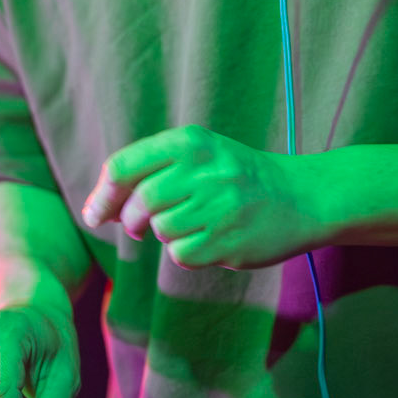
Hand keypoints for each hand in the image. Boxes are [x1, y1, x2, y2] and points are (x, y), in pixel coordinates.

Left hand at [81, 125, 329, 268]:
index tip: (94, 213)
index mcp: (192, 142)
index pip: (123, 166)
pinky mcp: (228, 241)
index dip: (102, 194)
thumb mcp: (200, 156)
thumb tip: (98, 206)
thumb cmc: (237, 178)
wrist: (302, 198)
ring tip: (190, 224)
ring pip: (160, 230)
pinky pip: (182, 254)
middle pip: (139, 202)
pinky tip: (208, 240)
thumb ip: (151, 171)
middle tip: (135, 226)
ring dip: (165, 234)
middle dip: (129, 219)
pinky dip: (186, 253)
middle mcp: (205, 170)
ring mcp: (219, 206)